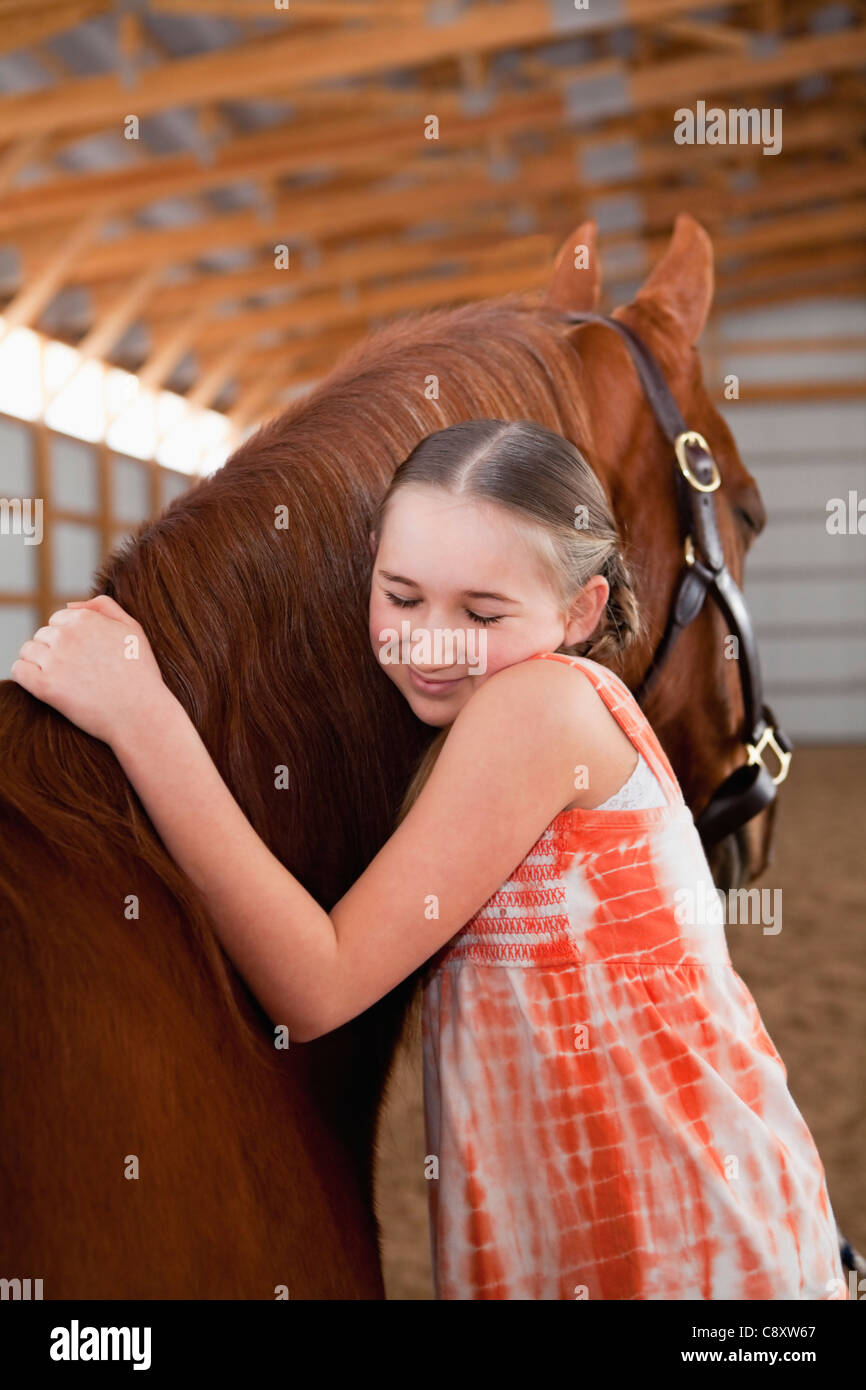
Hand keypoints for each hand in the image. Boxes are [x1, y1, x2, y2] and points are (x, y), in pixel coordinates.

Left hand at [10, 594, 168, 746]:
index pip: (58, 620)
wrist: (141, 715)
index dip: (68, 639)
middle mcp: (67, 636)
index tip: (81, 657)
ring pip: (28, 651)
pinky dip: (26, 676)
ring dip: (38, 663)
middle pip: (42, 635)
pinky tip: (43, 686)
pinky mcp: (45, 686)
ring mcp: (54, 660)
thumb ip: (104, 607)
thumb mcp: (133, 629)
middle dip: (54, 650)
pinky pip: (19, 671)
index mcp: (85, 619)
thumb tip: (69, 605)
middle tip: (75, 673)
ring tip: (62, 681)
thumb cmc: (140, 674)